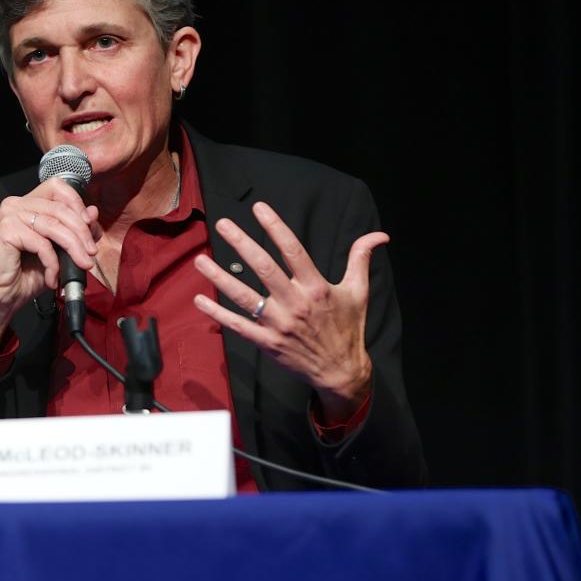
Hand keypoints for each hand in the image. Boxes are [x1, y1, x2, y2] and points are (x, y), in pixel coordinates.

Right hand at [0, 178, 100, 356]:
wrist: (3, 298)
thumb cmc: (27, 275)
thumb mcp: (60, 251)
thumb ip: (76, 231)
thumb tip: (93, 213)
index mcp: (30, 204)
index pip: (58, 188)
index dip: (77, 204)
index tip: (90, 226)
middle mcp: (18, 204)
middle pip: (60, 208)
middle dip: (81, 232)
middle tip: (90, 253)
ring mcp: (10, 215)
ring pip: (54, 224)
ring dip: (73, 247)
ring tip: (81, 265)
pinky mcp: (6, 230)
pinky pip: (41, 242)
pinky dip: (52, 262)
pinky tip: (52, 277)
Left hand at [192, 201, 386, 420]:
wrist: (341, 372)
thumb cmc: (348, 328)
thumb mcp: (358, 292)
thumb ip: (361, 259)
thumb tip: (380, 235)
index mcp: (317, 287)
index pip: (293, 250)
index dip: (275, 227)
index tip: (258, 208)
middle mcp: (296, 303)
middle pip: (264, 268)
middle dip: (241, 243)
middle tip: (222, 224)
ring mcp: (279, 324)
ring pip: (244, 297)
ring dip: (220, 278)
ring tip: (200, 259)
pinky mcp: (267, 343)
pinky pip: (238, 326)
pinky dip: (218, 314)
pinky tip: (200, 300)